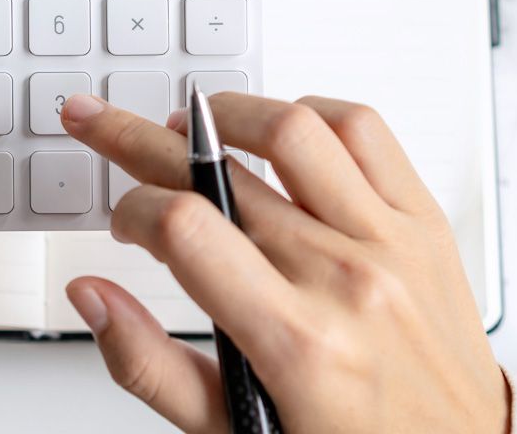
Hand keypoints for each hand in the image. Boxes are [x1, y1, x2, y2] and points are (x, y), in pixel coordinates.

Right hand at [59, 92, 507, 433]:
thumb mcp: (234, 432)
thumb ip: (149, 366)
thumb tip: (92, 295)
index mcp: (296, 343)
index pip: (186, 230)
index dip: (132, 209)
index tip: (124, 222)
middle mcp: (347, 280)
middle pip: (222, 173)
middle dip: (142, 145)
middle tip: (105, 126)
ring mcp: (392, 242)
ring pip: (291, 129)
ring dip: (226, 114)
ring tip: (192, 127)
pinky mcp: (425, 221)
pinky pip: (364, 130)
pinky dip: (311, 114)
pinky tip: (281, 133)